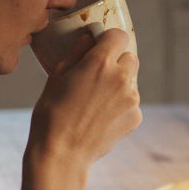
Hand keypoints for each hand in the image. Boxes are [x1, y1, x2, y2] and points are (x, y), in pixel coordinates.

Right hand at [21, 29, 140, 189]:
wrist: (62, 153)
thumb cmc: (52, 113)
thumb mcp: (57, 76)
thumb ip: (77, 51)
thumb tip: (88, 37)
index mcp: (100, 62)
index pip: (119, 36)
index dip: (109, 40)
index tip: (101, 47)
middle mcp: (120, 77)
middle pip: (130, 58)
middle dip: (117, 63)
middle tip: (98, 76)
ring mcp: (131, 99)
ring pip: (131, 82)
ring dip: (119, 86)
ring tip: (95, 102)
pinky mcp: (135, 117)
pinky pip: (131, 104)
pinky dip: (120, 107)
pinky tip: (101, 117)